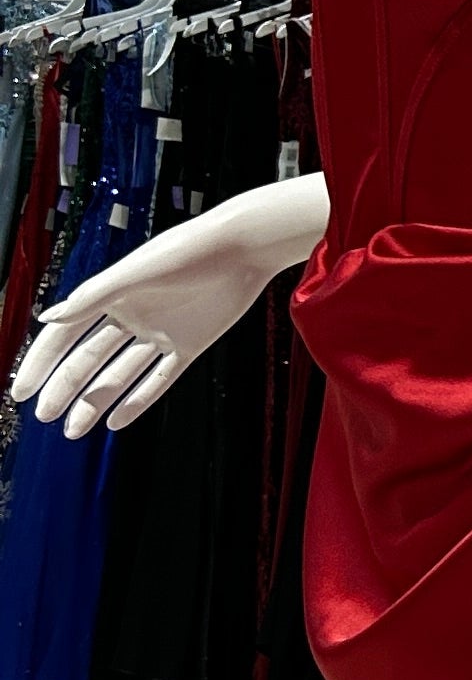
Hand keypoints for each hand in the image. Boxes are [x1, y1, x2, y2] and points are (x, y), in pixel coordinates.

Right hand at [8, 176, 318, 436]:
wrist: (241, 248)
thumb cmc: (185, 251)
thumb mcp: (134, 274)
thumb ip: (91, 298)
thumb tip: (45, 319)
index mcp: (110, 296)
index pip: (65, 336)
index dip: (42, 364)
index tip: (22, 391)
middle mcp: (131, 316)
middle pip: (89, 360)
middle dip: (65, 389)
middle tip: (44, 417)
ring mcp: (159, 333)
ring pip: (120, 375)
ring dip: (96, 401)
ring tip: (74, 430)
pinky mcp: (189, 345)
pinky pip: (159, 380)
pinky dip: (138, 401)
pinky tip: (116, 421)